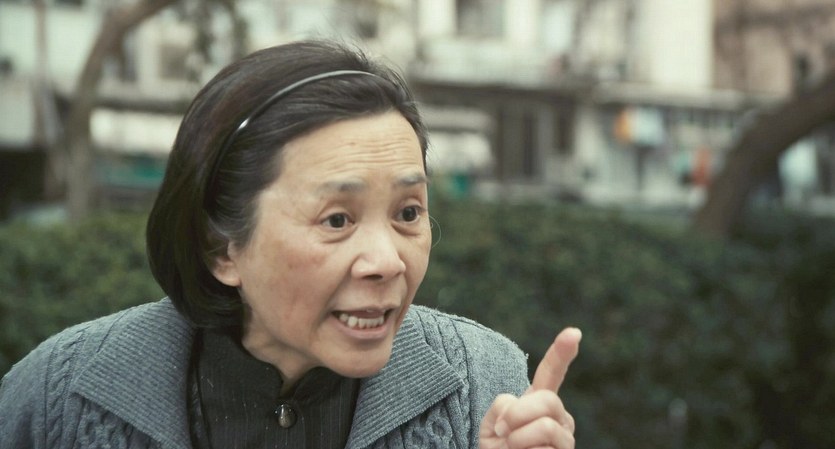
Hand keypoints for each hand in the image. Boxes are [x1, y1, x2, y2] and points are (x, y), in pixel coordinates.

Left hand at [479, 327, 581, 448]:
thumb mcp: (490, 423)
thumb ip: (504, 406)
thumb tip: (521, 407)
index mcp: (538, 401)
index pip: (552, 373)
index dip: (562, 352)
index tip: (574, 332)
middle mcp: (560, 417)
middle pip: (547, 400)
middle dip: (517, 414)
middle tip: (502, 432)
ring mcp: (566, 440)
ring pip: (546, 426)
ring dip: (518, 438)